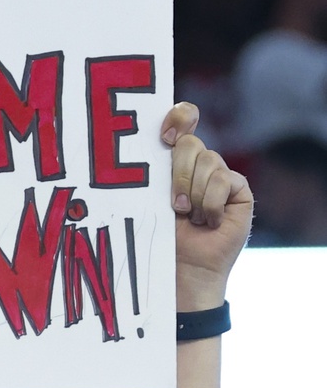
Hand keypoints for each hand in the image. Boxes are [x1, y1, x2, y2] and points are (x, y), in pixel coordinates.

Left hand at [162, 103, 252, 310]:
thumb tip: (158, 142)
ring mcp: (220, 175)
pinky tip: (209, 221)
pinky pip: (223, 179)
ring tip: (190, 218)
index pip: (183, 119)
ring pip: (208, 161)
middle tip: (174, 205)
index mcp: (174, 159)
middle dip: (178, 174)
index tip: (165, 136)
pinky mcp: (238, 190)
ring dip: (193, 195)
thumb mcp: (150, 199)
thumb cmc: (160, 238)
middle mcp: (199, 163)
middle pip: (190, 144)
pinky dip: (210, 203)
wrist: (182, 269)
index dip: (179, 118)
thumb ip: (154, 170)